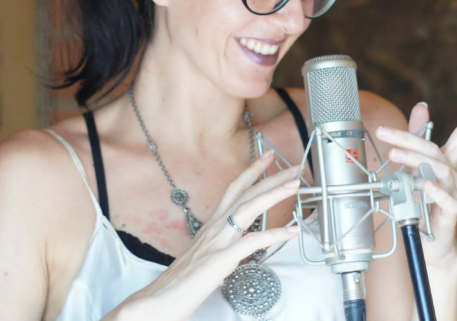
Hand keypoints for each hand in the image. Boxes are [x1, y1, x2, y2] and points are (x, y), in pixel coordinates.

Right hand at [118, 153, 300, 320]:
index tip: (267, 158)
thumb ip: (223, 243)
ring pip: (249, 207)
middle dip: (270, 177)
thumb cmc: (183, 280)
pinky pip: (253, 242)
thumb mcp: (206, 253)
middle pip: (245, 192)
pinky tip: (291, 231)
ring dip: (274, 193)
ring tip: (294, 185)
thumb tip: (241, 241)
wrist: (162, 297)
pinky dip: (275, 234)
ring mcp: (218, 241)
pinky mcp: (222, 259)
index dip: (251, 172)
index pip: (233, 189)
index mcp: (212, 225)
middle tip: (292, 167)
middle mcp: (215, 227)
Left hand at [375, 92, 456, 265]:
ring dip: (412, 161)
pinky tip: (424, 183)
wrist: (432, 243)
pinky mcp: (450, 212)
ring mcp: (453, 192)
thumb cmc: (424, 203)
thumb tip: (421, 106)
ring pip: (437, 170)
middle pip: (434, 150)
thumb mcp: (416, 167)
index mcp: (447, 162)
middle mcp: (453, 175)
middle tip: (383, 132)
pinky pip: (445, 199)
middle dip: (408, 138)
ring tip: (393, 156)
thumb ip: (418, 138)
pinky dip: (434, 190)